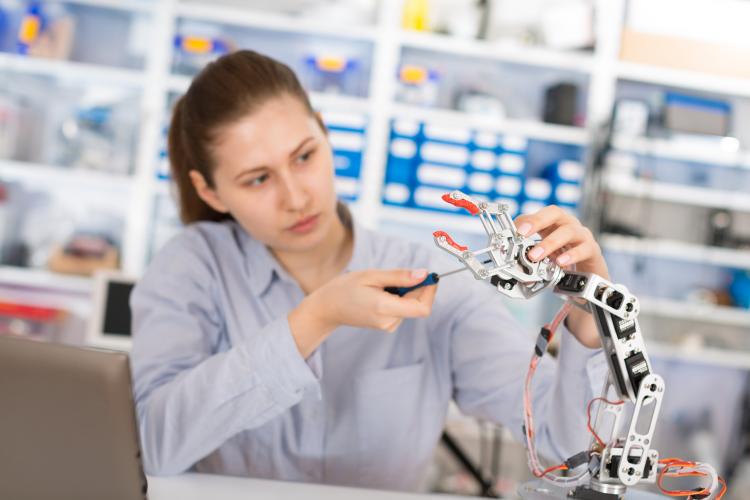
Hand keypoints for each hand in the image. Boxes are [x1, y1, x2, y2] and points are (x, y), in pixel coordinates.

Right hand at [289, 269, 437, 357]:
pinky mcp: (386, 325)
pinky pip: (402, 309)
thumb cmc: (346, 287)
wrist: (327, 307)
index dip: (430, 292)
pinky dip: (398, 298)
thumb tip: (424, 274)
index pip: (422, 308)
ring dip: (405, 292)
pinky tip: (379, 293)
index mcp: (384, 309)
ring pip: (410, 306)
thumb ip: (400, 277)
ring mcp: (387, 326)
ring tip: (380, 285)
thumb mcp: (372, 275)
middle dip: (417, 288)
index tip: (430, 275)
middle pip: (418, 306)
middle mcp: (388, 322)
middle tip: (399, 275)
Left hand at [514, 206, 607, 347]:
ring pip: (568, 231)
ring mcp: (582, 236)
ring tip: (535, 256)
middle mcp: (568, 225)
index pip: (538, 215)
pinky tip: (560, 262)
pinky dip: (571, 255)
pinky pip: (584, 249)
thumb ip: (529, 257)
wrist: (589, 279)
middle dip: (536, 221)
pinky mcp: (593, 250)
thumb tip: (509, 265)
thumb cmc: (563, 263)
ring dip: (549, 243)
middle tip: (522, 233)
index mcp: (553, 223)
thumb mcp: (544, 257)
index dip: (525, 220)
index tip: (513, 230)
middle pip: (555, 213)